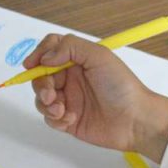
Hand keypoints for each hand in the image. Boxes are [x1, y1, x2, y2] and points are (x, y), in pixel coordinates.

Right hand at [25, 34, 167, 162]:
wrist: (135, 120)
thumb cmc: (122, 86)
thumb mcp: (99, 56)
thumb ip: (70, 47)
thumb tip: (45, 56)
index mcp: (78, 61)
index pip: (50, 51)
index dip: (38, 55)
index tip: (31, 65)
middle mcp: (71, 79)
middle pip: (40, 76)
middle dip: (40, 85)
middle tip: (51, 94)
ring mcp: (69, 100)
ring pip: (42, 98)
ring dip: (46, 104)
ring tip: (61, 110)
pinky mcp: (68, 120)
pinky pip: (49, 118)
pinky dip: (55, 119)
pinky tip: (71, 120)